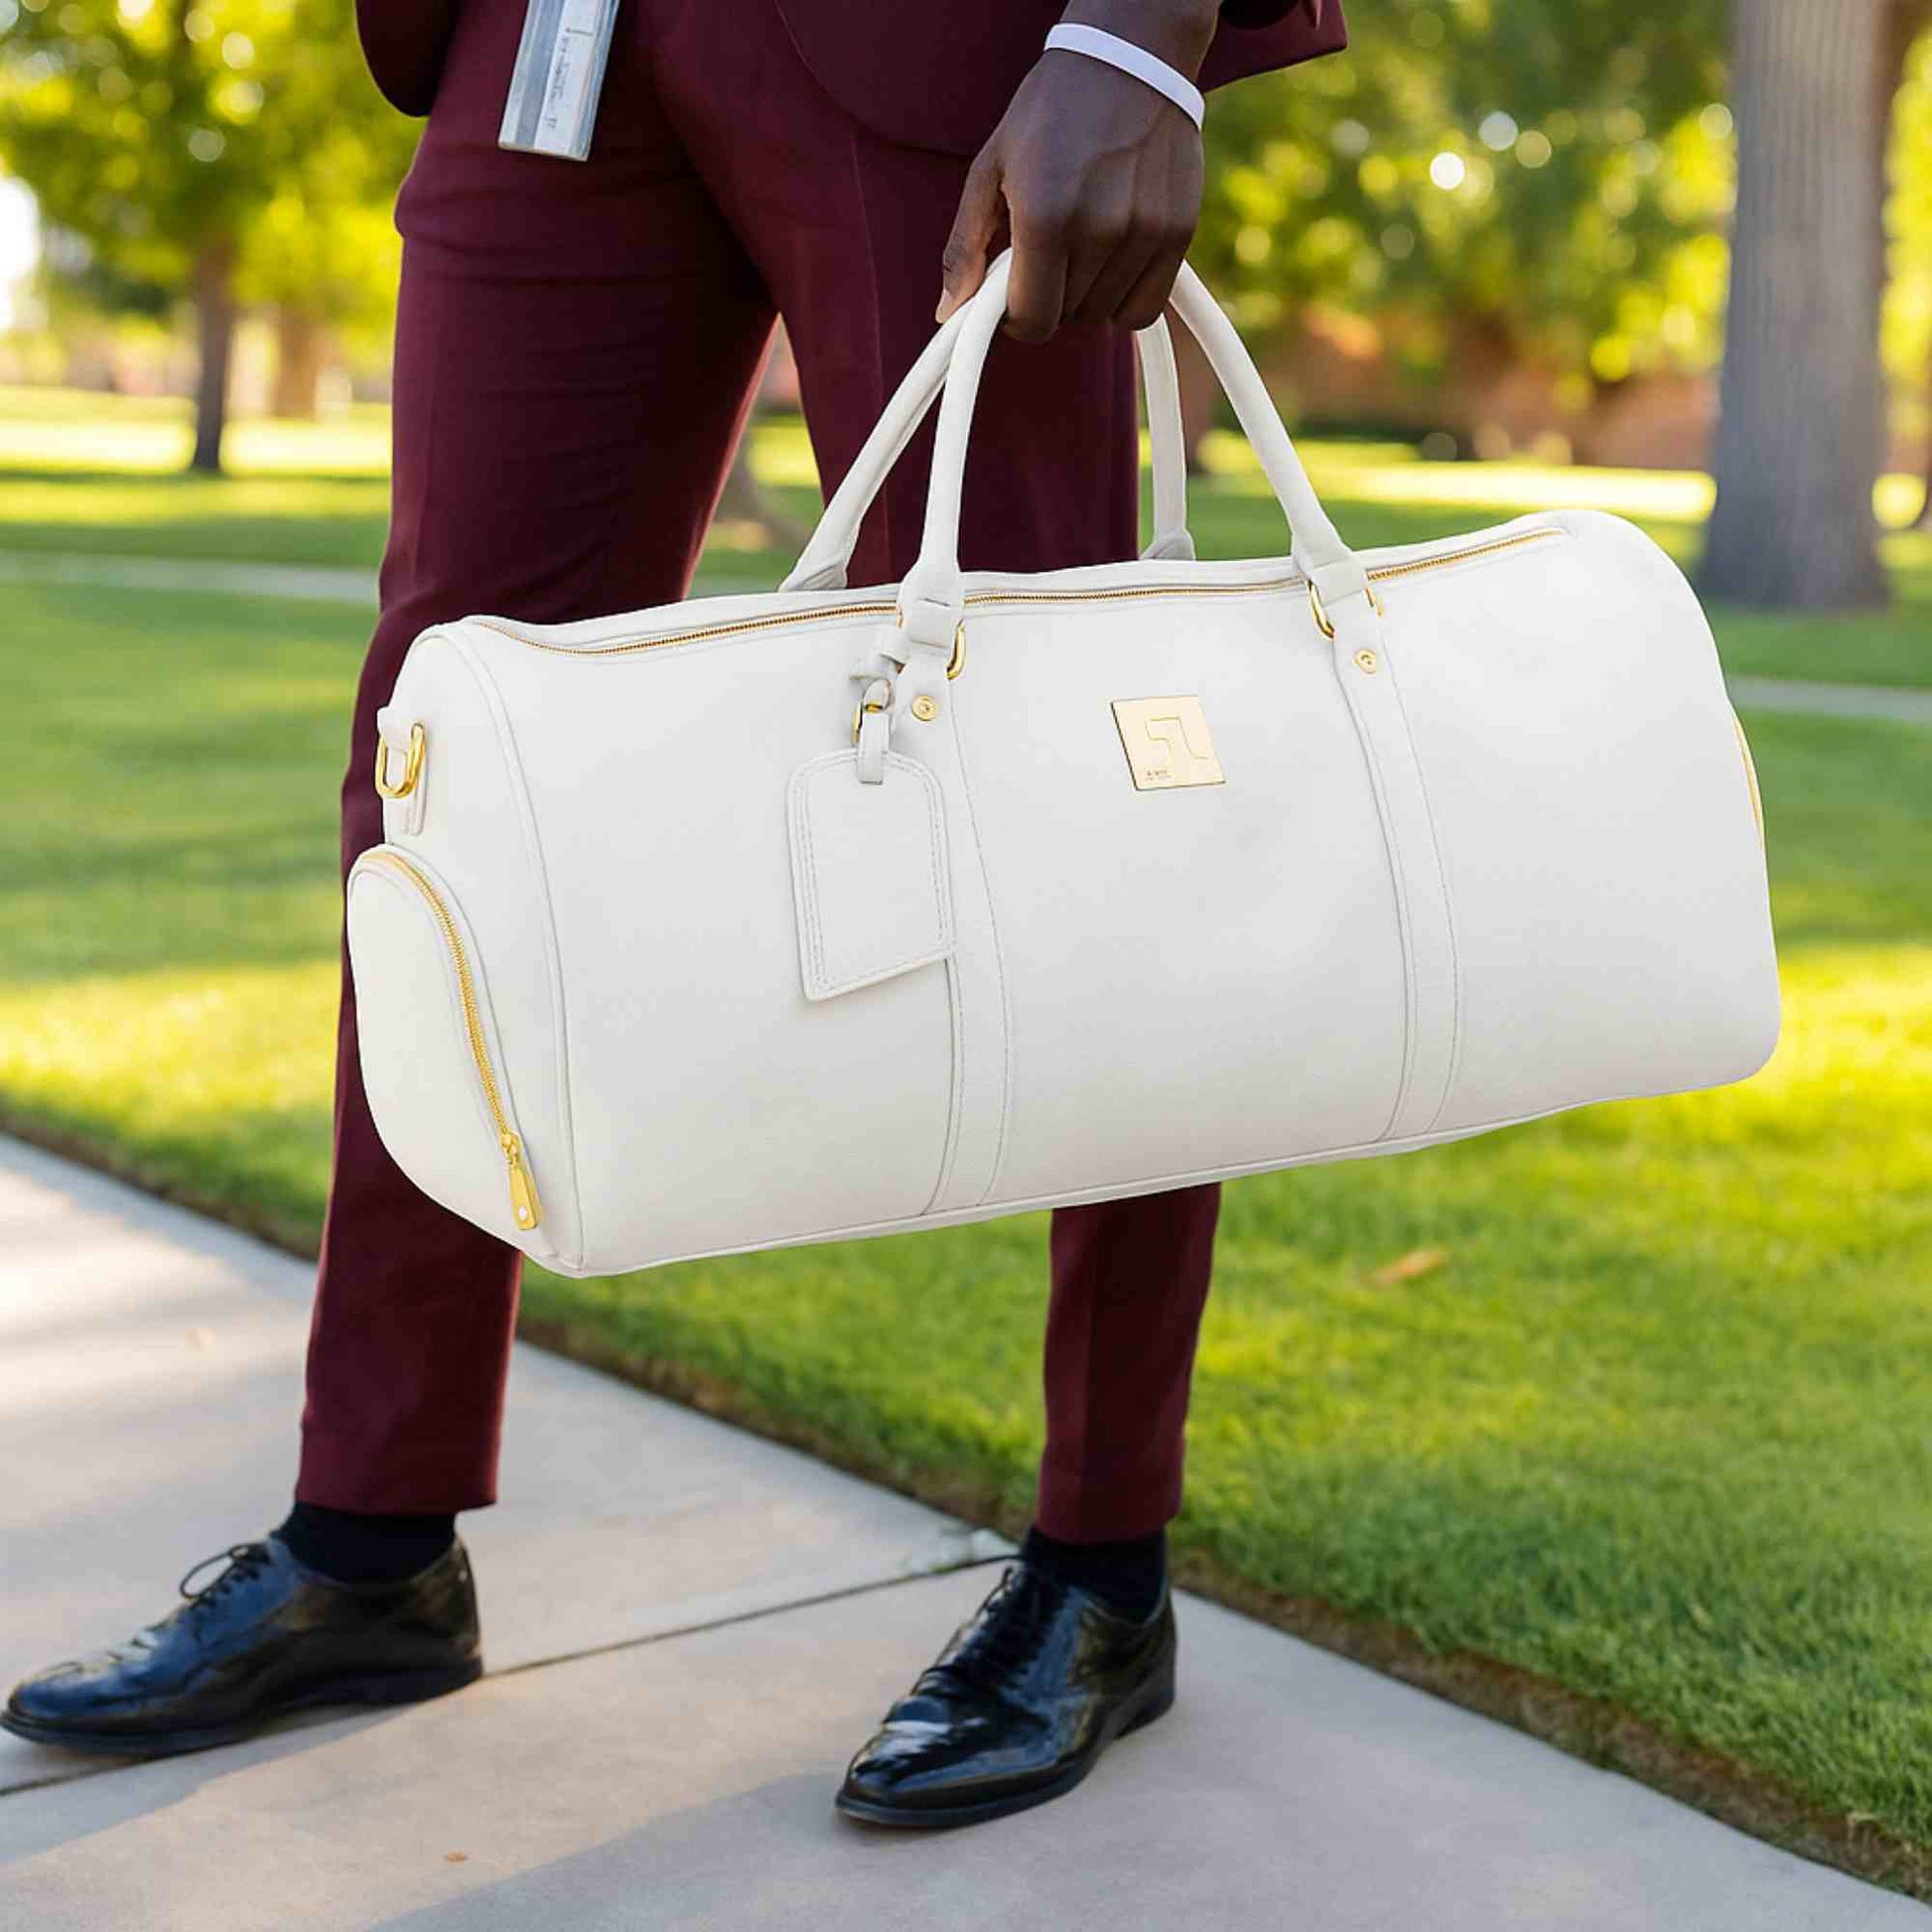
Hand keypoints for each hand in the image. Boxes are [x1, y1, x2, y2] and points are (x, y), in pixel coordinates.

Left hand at [938, 0, 1215, 341]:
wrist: (1127, 59)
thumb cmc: (1050, 112)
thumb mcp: (990, 168)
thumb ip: (964, 246)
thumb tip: (947, 312)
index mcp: (1045, 216)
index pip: (1031, 320)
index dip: (1015, 317)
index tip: (1013, 294)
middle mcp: (1100, 228)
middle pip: (1066, 317)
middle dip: (1050, 294)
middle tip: (1048, 249)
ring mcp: (1144, 232)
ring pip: (1103, 314)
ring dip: (1087, 294)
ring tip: (1082, 242)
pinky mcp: (1178, 231)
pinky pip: (1144, 307)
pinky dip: (1124, 297)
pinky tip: (1112, 260)